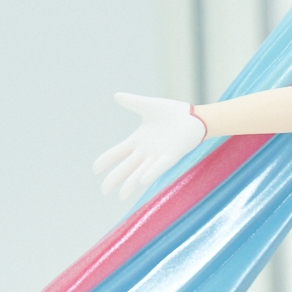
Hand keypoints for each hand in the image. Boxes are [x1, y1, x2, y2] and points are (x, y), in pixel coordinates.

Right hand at [92, 93, 206, 201]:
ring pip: (141, 172)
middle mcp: (147, 151)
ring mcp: (159, 155)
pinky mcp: (172, 156)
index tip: (95, 169)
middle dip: (115, 178)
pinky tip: (142, 180)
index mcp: (138, 140)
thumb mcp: (148, 105)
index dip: (107, 160)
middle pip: (127, 167)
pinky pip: (160, 166)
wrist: (195, 117)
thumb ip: (132, 102)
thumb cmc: (174, 113)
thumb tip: (116, 96)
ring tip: (121, 196)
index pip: (118, 152)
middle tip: (104, 191)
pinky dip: (151, 173)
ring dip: (131, 184)